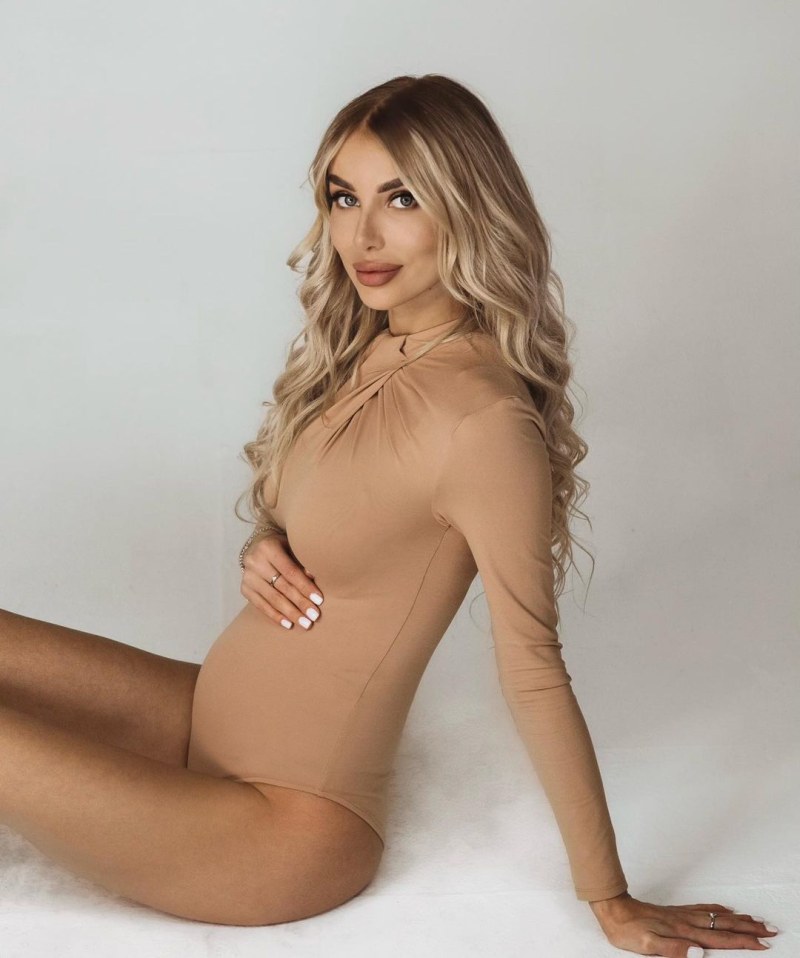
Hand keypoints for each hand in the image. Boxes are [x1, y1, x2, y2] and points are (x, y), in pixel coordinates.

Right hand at [240, 531, 323, 631]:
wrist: (257, 546)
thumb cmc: (282, 547)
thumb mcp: (292, 548)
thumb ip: (302, 563)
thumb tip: (314, 580)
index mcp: (268, 548)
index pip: (290, 571)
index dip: (305, 586)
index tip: (319, 600)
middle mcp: (255, 562)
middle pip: (282, 587)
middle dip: (300, 603)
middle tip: (314, 616)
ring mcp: (248, 576)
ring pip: (272, 599)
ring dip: (290, 613)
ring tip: (305, 623)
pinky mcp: (244, 589)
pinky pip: (261, 606)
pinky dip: (276, 616)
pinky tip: (288, 624)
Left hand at [589, 891, 778, 955]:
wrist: (612, 909)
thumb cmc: (628, 931)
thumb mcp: (647, 946)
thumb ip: (675, 950)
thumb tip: (701, 952)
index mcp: (684, 933)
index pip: (720, 939)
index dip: (743, 942)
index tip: (764, 943)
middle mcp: (687, 923)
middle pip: (724, 925)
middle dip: (749, 929)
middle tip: (771, 929)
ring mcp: (682, 916)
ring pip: (717, 916)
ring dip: (739, 919)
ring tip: (756, 920)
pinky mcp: (675, 912)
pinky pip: (703, 909)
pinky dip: (718, 910)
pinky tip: (725, 910)